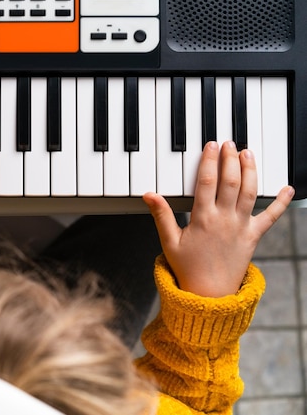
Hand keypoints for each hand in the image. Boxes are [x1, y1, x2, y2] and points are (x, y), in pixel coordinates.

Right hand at [143, 141, 294, 296]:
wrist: (209, 294)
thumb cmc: (188, 269)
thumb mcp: (169, 242)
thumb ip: (161, 216)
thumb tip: (149, 195)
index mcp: (203, 219)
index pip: (207, 183)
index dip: (209, 162)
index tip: (211, 146)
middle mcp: (225, 220)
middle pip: (231, 182)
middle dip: (231, 159)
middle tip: (229, 143)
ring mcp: (241, 227)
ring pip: (249, 192)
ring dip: (250, 171)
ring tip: (248, 154)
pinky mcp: (254, 236)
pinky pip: (271, 218)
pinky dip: (281, 203)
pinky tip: (288, 189)